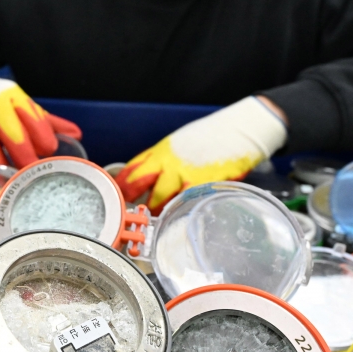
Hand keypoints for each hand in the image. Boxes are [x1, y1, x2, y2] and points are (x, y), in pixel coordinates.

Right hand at [0, 74, 81, 166]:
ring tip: (7, 179)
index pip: (28, 112)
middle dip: (21, 150)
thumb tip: (77, 136)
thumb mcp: (21, 106)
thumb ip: (46, 122)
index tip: (49, 149)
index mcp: (10, 96)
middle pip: (6, 127)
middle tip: (30, 170)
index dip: (40, 131)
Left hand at [118, 97, 287, 212]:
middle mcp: (168, 160)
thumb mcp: (182, 145)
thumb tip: (153, 179)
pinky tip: (176, 218)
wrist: (240, 129)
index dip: (120, 182)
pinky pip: (184, 200)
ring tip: (150, 221)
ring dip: (153, 210)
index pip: (133, 167)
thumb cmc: (213, 137)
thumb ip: (167, 161)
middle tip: (121, 213)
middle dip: (127, 198)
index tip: (112, 193)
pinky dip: (178, 210)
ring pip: (159, 196)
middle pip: (138, 181)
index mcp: (162, 150)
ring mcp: (183, 171)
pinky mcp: (201, 182)